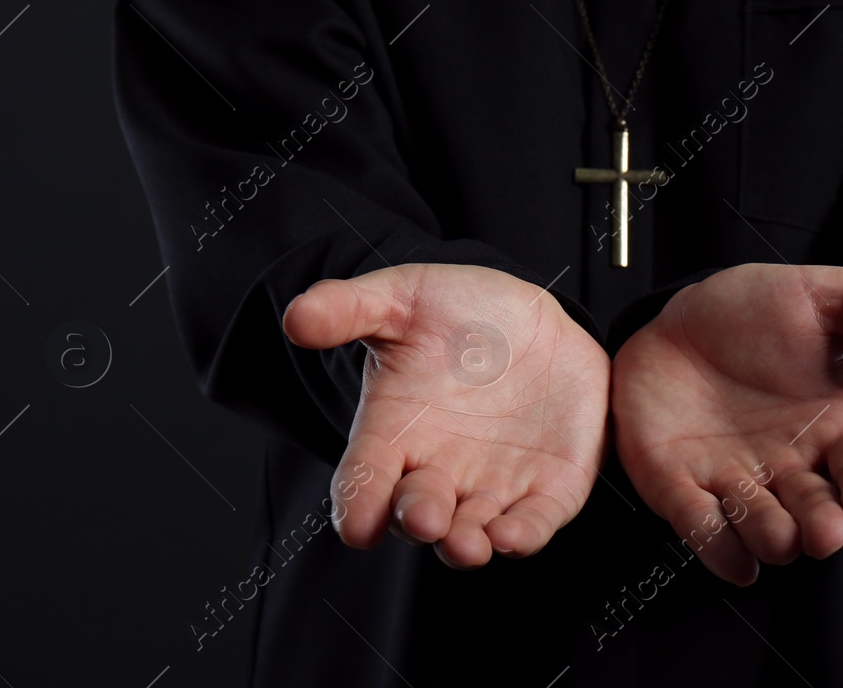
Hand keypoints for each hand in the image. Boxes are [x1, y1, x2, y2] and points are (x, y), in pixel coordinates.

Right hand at [283, 263, 608, 567]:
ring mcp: (490, 485)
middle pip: (416, 513)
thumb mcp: (403, 298)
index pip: (363, 479)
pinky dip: (522, 536)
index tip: (356, 524)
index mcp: (393, 434)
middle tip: (424, 518)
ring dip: (465, 544)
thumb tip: (297, 318)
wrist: (533, 317)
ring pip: (471, 531)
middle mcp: (437, 471)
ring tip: (467, 544)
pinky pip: (533, 523)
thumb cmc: (457, 313)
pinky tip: (513, 536)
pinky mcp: (545, 488)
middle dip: (418, 520)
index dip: (358, 504)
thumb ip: (350, 308)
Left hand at [611, 263, 842, 584]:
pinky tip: (734, 559)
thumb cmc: (758, 310)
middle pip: (817, 513)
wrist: (681, 315)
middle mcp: (790, 466)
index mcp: (834, 430)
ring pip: (764, 528)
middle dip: (824, 527)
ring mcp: (735, 480)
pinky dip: (715, 545)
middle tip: (825, 531)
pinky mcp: (680, 486)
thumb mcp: (825, 295)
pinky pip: (700, 525)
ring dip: (773, 538)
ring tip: (781, 536)